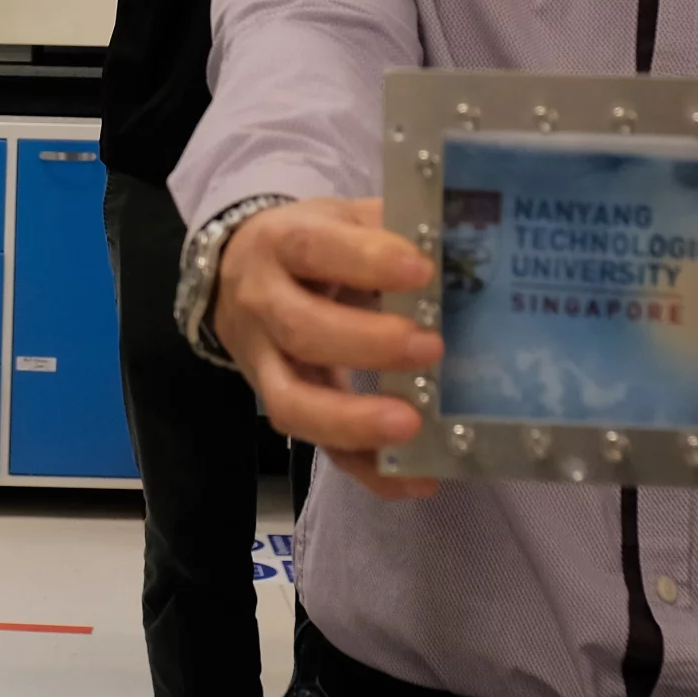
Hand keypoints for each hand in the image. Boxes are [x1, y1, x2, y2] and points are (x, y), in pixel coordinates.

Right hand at [211, 197, 440, 498]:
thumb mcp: (339, 219)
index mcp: (281, 244)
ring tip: (411, 426)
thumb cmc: (309, 247)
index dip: (365, 260)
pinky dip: (368, 470)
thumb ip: (390, 228)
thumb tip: (464, 249)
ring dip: (352, 420)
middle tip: (431, 347)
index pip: (314, 248)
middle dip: (367, 344)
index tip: (422, 271)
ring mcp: (263, 364)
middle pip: (301, 330)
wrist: (233, 275)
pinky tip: (417, 477)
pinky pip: (319, 449)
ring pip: (292, 402)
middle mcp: (262, 304)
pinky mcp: (282, 407)